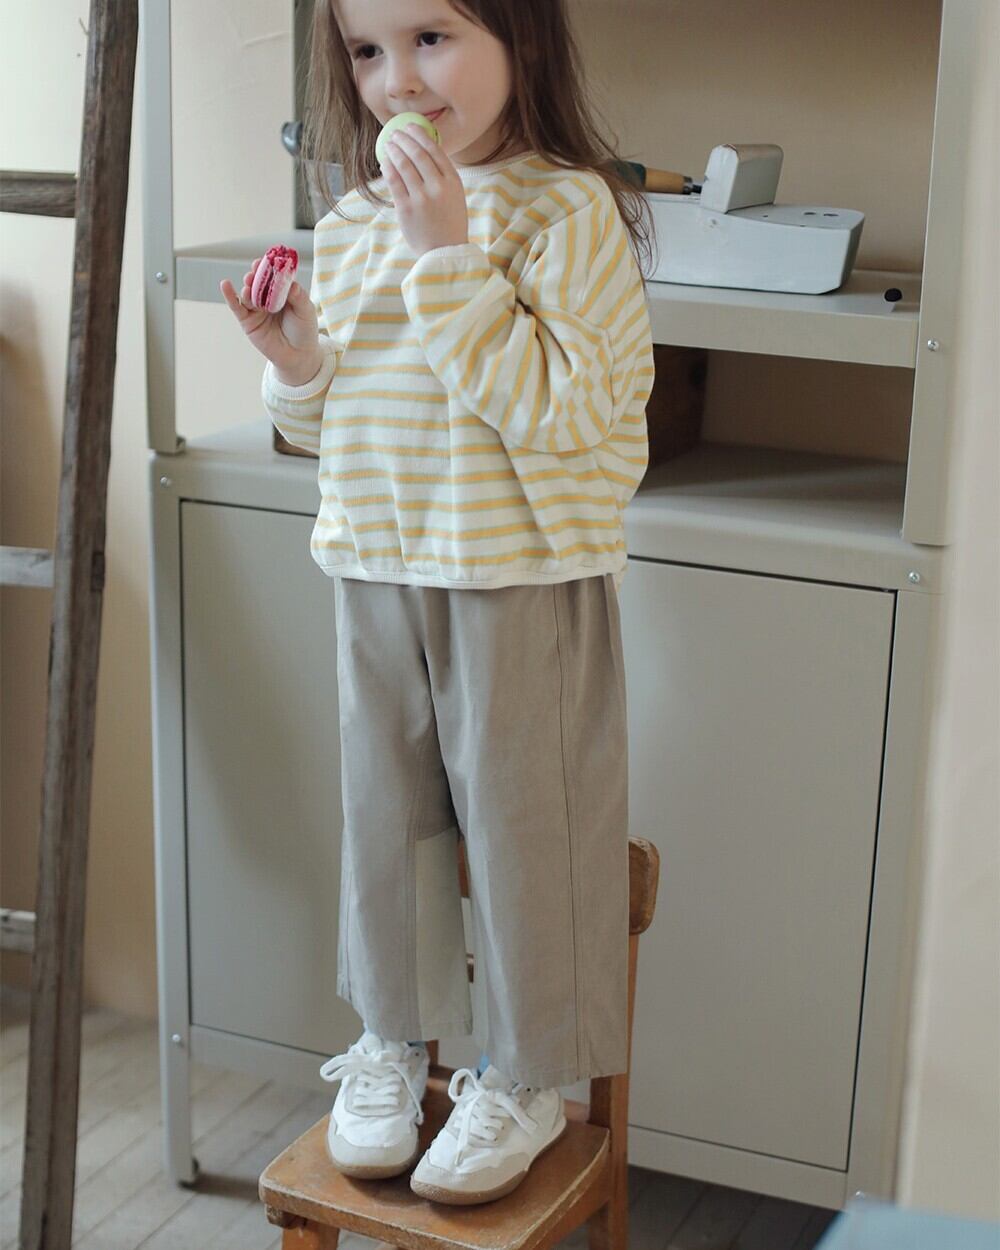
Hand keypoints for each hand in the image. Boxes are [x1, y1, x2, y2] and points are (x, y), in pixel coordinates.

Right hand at [220, 260, 322, 383]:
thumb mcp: (306, 311)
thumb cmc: (304, 331)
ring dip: (247, 287)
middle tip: (256, 270)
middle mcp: (268, 298)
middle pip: (258, 282)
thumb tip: (290, 284)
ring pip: (248, 293)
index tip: (267, 260)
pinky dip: (229, 296)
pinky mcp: (247, 321)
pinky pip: (236, 306)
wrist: (298, 356)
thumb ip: (298, 296)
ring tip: (249, 285)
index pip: (274, 275)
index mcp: (282, 291)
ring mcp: (256, 309)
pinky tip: (225, 285)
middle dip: (256, 275)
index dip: (270, 267)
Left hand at [380, 123, 468, 257]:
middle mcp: (438, 187)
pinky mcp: (406, 209)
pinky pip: (394, 182)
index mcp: (453, 182)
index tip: (411, 127)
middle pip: (418, 154)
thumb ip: (443, 175)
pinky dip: (388, 168)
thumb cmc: (449, 223)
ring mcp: (421, 198)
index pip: (435, 150)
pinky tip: (385, 162)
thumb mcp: (455, 196)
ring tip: (389, 143)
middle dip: (404, 139)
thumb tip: (425, 150)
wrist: (445, 252)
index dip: (420, 135)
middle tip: (396, 133)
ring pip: (404, 165)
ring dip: (394, 150)